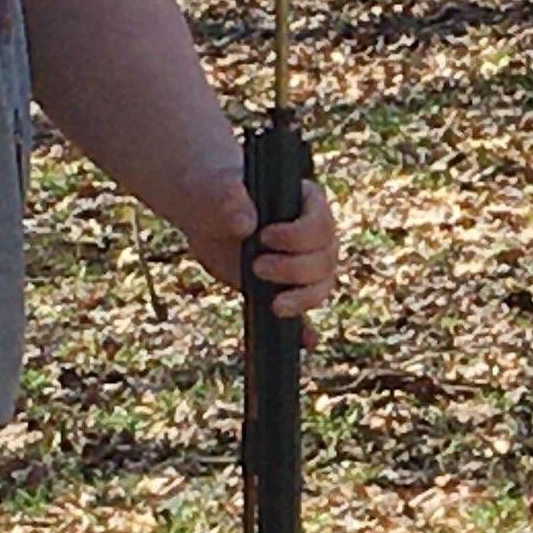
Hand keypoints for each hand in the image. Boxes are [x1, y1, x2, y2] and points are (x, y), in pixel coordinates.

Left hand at [186, 175, 340, 324]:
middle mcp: (315, 236)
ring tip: (274, 305)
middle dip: (295, 269)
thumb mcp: (215, 191)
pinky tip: (305, 341)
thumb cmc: (215, 193)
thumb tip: (246, 223)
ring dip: (302, 299)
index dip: (299, 235)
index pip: (321, 222)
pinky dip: (306, 329)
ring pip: (322, 286)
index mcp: (306, 203)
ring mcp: (304, 265)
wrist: (207, 214)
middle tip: (256, 266)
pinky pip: (305, 312)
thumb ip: (228, 200)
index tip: (265, 236)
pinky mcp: (288, 289)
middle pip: (325, 259)